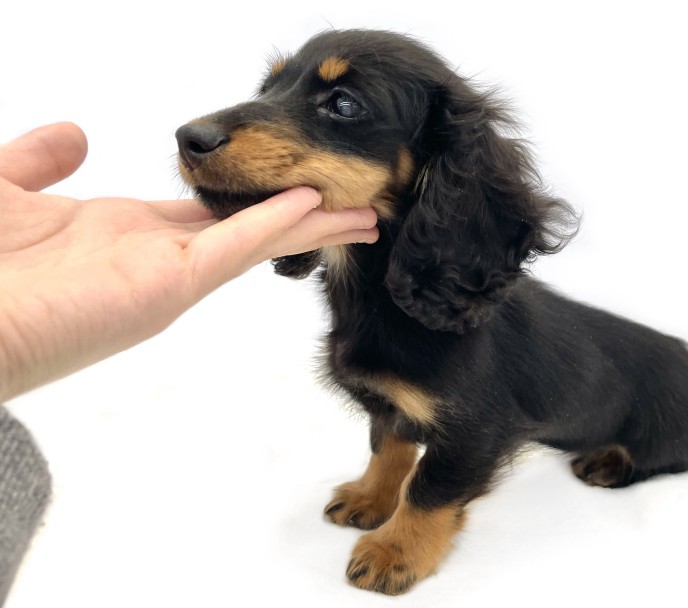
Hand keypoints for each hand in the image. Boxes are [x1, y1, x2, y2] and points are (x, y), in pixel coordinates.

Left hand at [0, 122, 377, 400]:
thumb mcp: (4, 187)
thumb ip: (40, 157)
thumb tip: (77, 132)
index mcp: (122, 233)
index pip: (205, 211)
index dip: (251, 195)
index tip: (288, 180)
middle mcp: (156, 256)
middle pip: (247, 227)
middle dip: (301, 213)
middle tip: (350, 200)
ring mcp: (168, 276)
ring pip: (257, 239)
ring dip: (310, 224)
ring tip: (362, 213)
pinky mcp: (170, 287)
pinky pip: (236, 248)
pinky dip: (276, 225)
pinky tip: (314, 206)